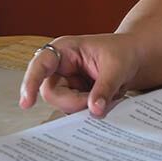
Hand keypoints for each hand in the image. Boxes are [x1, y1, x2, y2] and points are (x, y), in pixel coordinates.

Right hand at [19, 34, 140, 116]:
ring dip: (85, 106)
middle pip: (52, 93)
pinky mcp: (73, 95)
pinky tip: (106, 99)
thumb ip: (104, 88)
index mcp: (65, 50)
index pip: (40, 65)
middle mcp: (60, 66)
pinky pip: (75, 109)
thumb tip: (95, 111)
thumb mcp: (117, 67)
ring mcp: (66, 82)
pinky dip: (91, 109)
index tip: (27, 103)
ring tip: (109, 95)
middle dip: (75, 102)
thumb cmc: (123, 52)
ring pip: (64, 104)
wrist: (134, 57)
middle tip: (99, 102)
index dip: (30, 83)